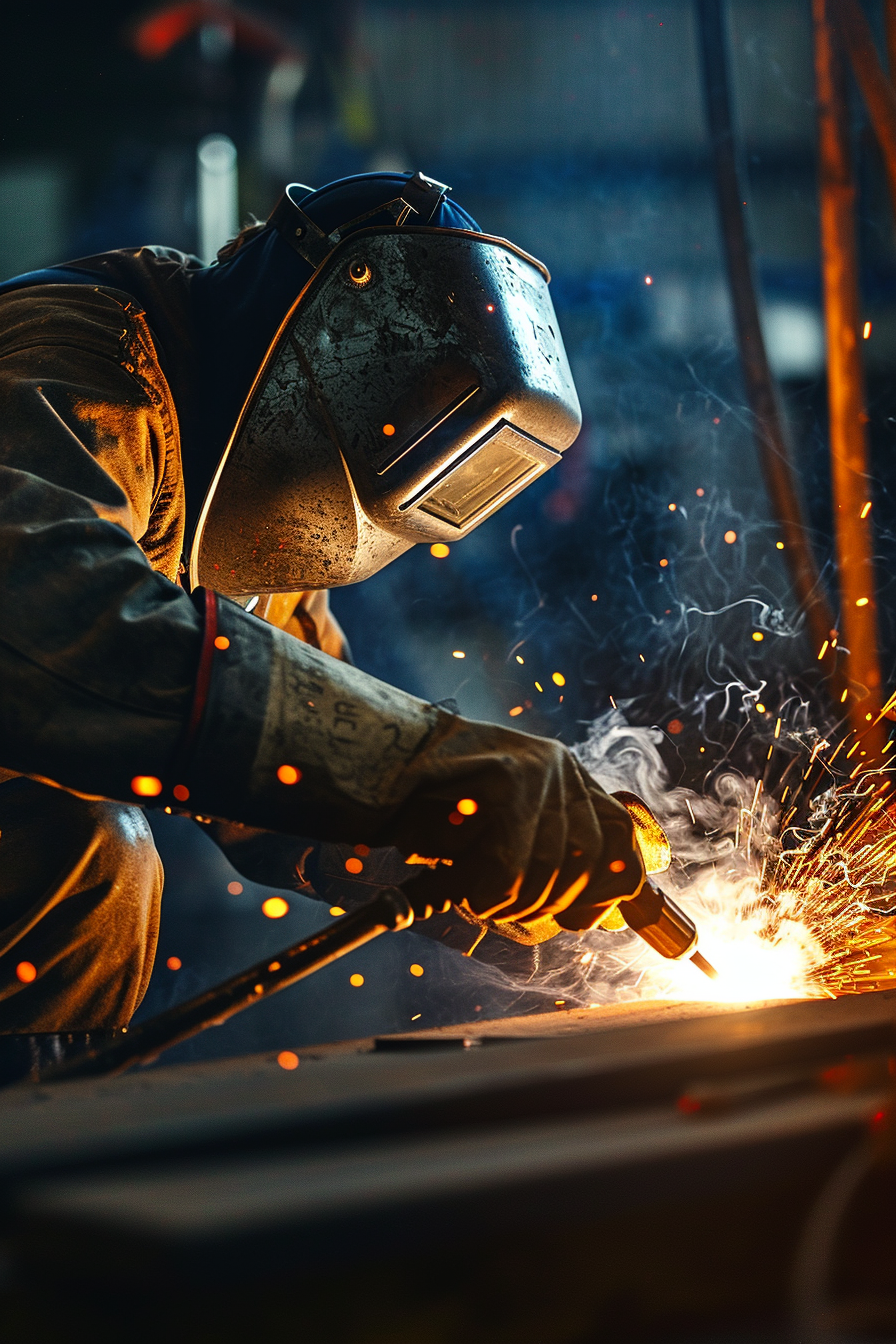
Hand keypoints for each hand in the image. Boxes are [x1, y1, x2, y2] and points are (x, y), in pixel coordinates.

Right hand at [376, 712, 644, 928]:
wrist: (380, 759)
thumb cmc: (433, 804)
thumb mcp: (499, 827)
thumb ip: (542, 854)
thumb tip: (590, 913)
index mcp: (566, 776)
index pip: (621, 836)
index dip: (611, 885)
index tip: (580, 916)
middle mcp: (562, 767)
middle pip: (590, 858)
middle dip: (551, 902)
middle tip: (510, 914)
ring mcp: (539, 768)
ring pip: (554, 865)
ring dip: (517, 902)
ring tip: (484, 903)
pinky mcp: (509, 777)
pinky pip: (515, 864)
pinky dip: (495, 893)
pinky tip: (474, 895)